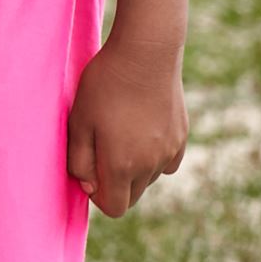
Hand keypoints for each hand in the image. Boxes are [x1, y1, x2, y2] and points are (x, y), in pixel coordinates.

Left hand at [67, 36, 187, 217]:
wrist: (146, 54)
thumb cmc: (105, 85)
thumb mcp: (79, 121)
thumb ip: (80, 161)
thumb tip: (89, 187)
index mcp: (122, 166)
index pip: (114, 208)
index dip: (98, 195)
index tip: (89, 169)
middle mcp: (151, 165)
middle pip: (132, 196)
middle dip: (115, 184)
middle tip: (101, 150)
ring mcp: (170, 152)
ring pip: (149, 178)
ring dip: (134, 169)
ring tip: (120, 132)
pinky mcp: (182, 137)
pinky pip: (166, 161)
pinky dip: (153, 155)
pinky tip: (141, 129)